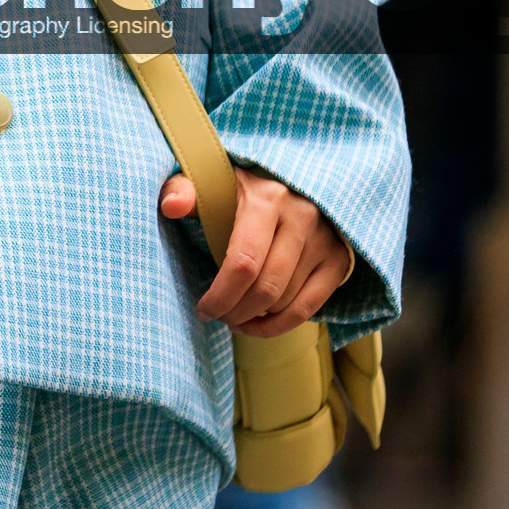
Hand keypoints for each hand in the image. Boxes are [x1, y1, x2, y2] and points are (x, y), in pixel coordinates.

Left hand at [159, 166, 350, 337]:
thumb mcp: (211, 183)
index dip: (220, 296)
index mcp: (266, 198)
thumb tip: (170, 206)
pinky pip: (309, 308)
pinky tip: (258, 324)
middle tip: (217, 316)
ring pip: (285, 300)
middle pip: (266, 287)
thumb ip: (184, 191)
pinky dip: (280, 326)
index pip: (244, 262)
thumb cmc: (239, 191)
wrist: (288, 183)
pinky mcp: (338, 259)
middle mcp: (301, 217)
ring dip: (254, 318)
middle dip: (235, 311)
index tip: (203, 310)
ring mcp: (324, 239)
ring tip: (233, 315)